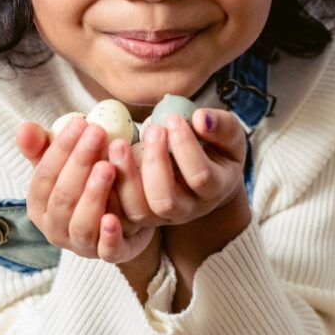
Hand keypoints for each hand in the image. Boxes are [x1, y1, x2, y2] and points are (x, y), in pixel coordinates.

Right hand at [16, 117, 157, 264]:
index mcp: (39, 205)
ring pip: (82, 223)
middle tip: (98, 134)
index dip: (61, 149)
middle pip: (63, 197)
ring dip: (93, 195)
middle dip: (80, 163)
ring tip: (108, 167)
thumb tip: (24, 129)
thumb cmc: (88, 184)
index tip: (81, 123)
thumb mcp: (66, 164)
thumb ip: (44, 146)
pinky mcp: (110, 256)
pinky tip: (113, 218)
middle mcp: (55, 229)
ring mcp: (81, 245)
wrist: (126, 216)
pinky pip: (106, 251)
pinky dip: (108, 236)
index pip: (45, 176)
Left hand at [106, 108, 247, 230]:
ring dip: (126, 176)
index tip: (173, 118)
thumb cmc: (216, 146)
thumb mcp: (228, 134)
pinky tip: (106, 157)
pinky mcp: (139, 214)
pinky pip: (119, 209)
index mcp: (214, 189)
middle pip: (166, 200)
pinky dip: (110, 186)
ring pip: (139, 210)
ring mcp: (161, 216)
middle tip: (152, 130)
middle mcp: (188, 209)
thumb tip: (200, 118)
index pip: (200, 176)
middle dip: (155, 162)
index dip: (185, 147)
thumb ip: (221, 125)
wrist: (205, 169)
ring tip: (120, 143)